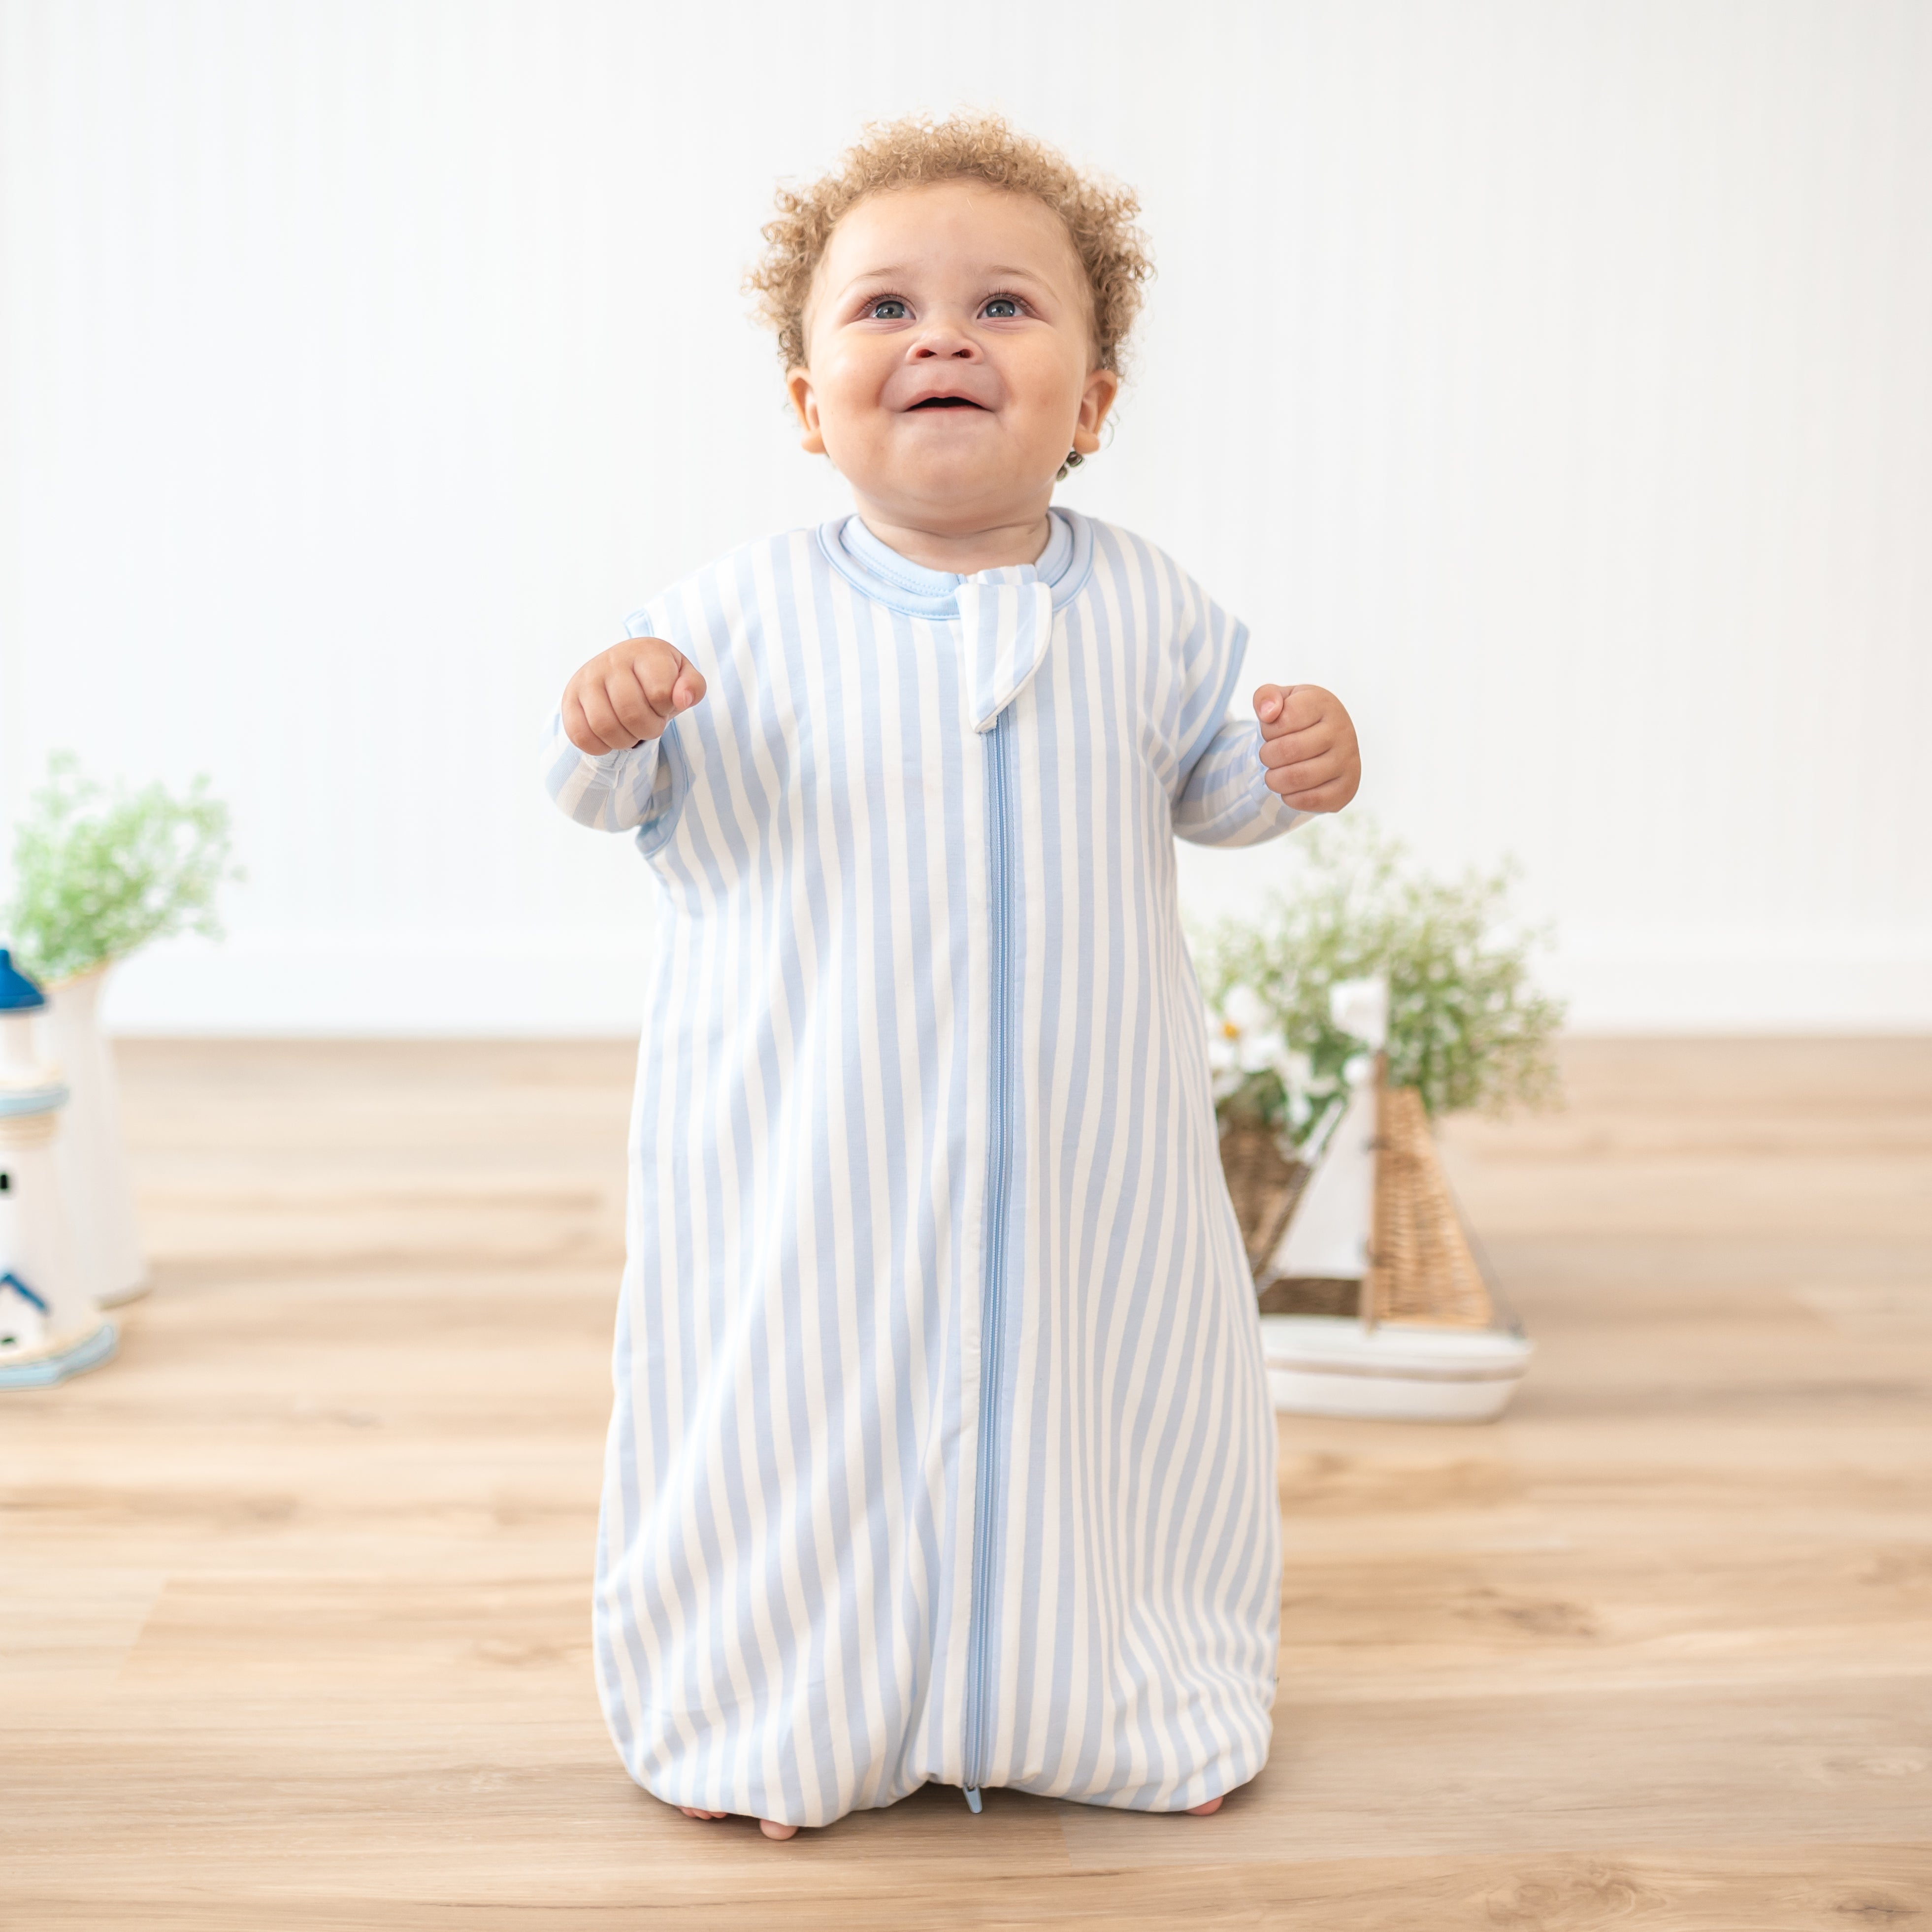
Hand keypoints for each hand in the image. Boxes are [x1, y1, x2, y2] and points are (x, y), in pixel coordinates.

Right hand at [562, 636, 706, 753]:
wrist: (623, 671)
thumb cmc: (658, 678)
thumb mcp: (683, 677)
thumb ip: (692, 687)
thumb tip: (682, 699)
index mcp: (644, 652)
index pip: (660, 693)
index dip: (666, 709)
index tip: (663, 705)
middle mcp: (611, 660)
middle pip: (631, 713)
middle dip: (648, 729)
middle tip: (650, 724)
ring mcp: (587, 679)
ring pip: (604, 727)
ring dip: (625, 740)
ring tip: (631, 732)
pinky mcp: (570, 699)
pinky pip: (581, 735)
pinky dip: (600, 747)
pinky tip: (611, 737)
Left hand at [1253, 684, 1359, 811]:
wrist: (1325, 743)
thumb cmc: (1298, 720)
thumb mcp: (1281, 701)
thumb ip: (1266, 696)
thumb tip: (1268, 712)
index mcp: (1324, 703)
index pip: (1283, 719)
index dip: (1267, 730)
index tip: (1271, 731)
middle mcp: (1342, 730)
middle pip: (1289, 750)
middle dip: (1267, 756)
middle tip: (1268, 756)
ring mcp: (1348, 760)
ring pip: (1298, 778)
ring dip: (1274, 780)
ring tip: (1274, 775)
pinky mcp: (1347, 787)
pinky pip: (1311, 800)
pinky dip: (1290, 798)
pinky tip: (1289, 789)